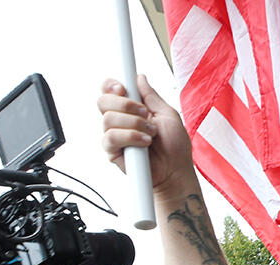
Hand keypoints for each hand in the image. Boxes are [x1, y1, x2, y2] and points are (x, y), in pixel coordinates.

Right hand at [97, 76, 195, 196]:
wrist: (176, 170)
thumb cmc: (175, 146)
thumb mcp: (168, 114)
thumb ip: (151, 97)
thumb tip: (139, 77)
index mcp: (131, 109)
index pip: (110, 90)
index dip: (111, 85)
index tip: (123, 88)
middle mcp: (119, 120)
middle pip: (103, 101)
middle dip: (125, 104)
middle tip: (145, 114)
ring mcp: (115, 136)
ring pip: (108, 119)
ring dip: (134, 124)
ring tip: (151, 134)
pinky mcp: (112, 152)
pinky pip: (111, 138)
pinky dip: (131, 137)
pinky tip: (145, 143)